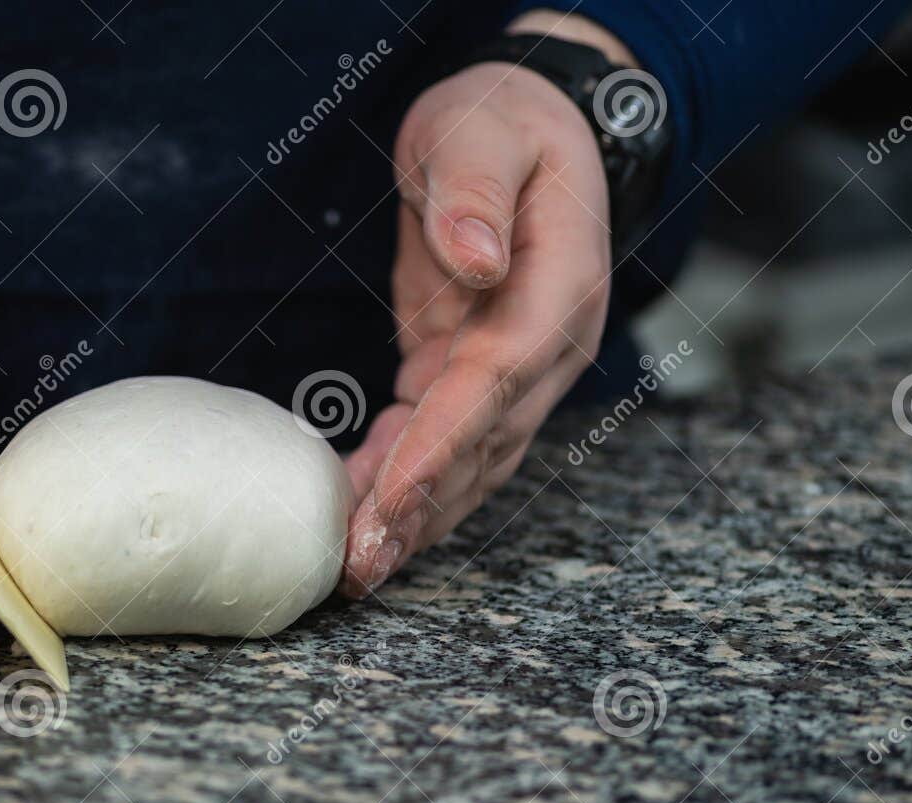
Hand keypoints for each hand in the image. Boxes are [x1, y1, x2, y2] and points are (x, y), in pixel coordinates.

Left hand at [341, 42, 615, 597]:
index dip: (444, 441)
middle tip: (359, 565)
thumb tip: (476, 261)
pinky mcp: (471, 378)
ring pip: (466, 464)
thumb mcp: (481, 130)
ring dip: (411, 520)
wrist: (524, 132)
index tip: (392, 493)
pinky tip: (352, 520)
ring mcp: (515, 372)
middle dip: (420, 508)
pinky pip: (438, 445)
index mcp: (559, 288)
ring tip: (353, 569)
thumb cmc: (501, 124)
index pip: (497, 378)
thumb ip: (477, 190)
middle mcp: (547, 347)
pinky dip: (397, 486)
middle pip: (483, 444)